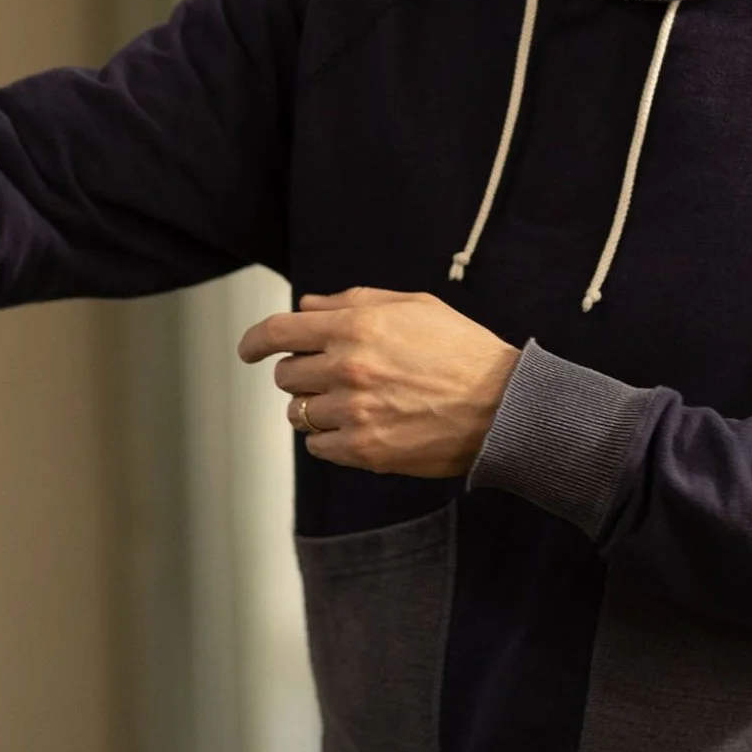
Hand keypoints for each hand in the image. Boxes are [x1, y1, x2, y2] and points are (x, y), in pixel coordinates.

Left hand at [237, 287, 519, 477]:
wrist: (503, 405)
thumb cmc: (463, 351)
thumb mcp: (414, 306)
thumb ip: (353, 301)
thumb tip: (307, 307)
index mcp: (357, 325)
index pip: (279, 332)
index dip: (254, 341)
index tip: (248, 350)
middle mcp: (348, 367)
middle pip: (286, 375)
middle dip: (300, 374)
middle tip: (330, 376)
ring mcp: (354, 411)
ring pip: (299, 413)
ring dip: (314, 408)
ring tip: (351, 404)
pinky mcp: (364, 450)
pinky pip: (318, 446)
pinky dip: (329, 438)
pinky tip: (359, 428)